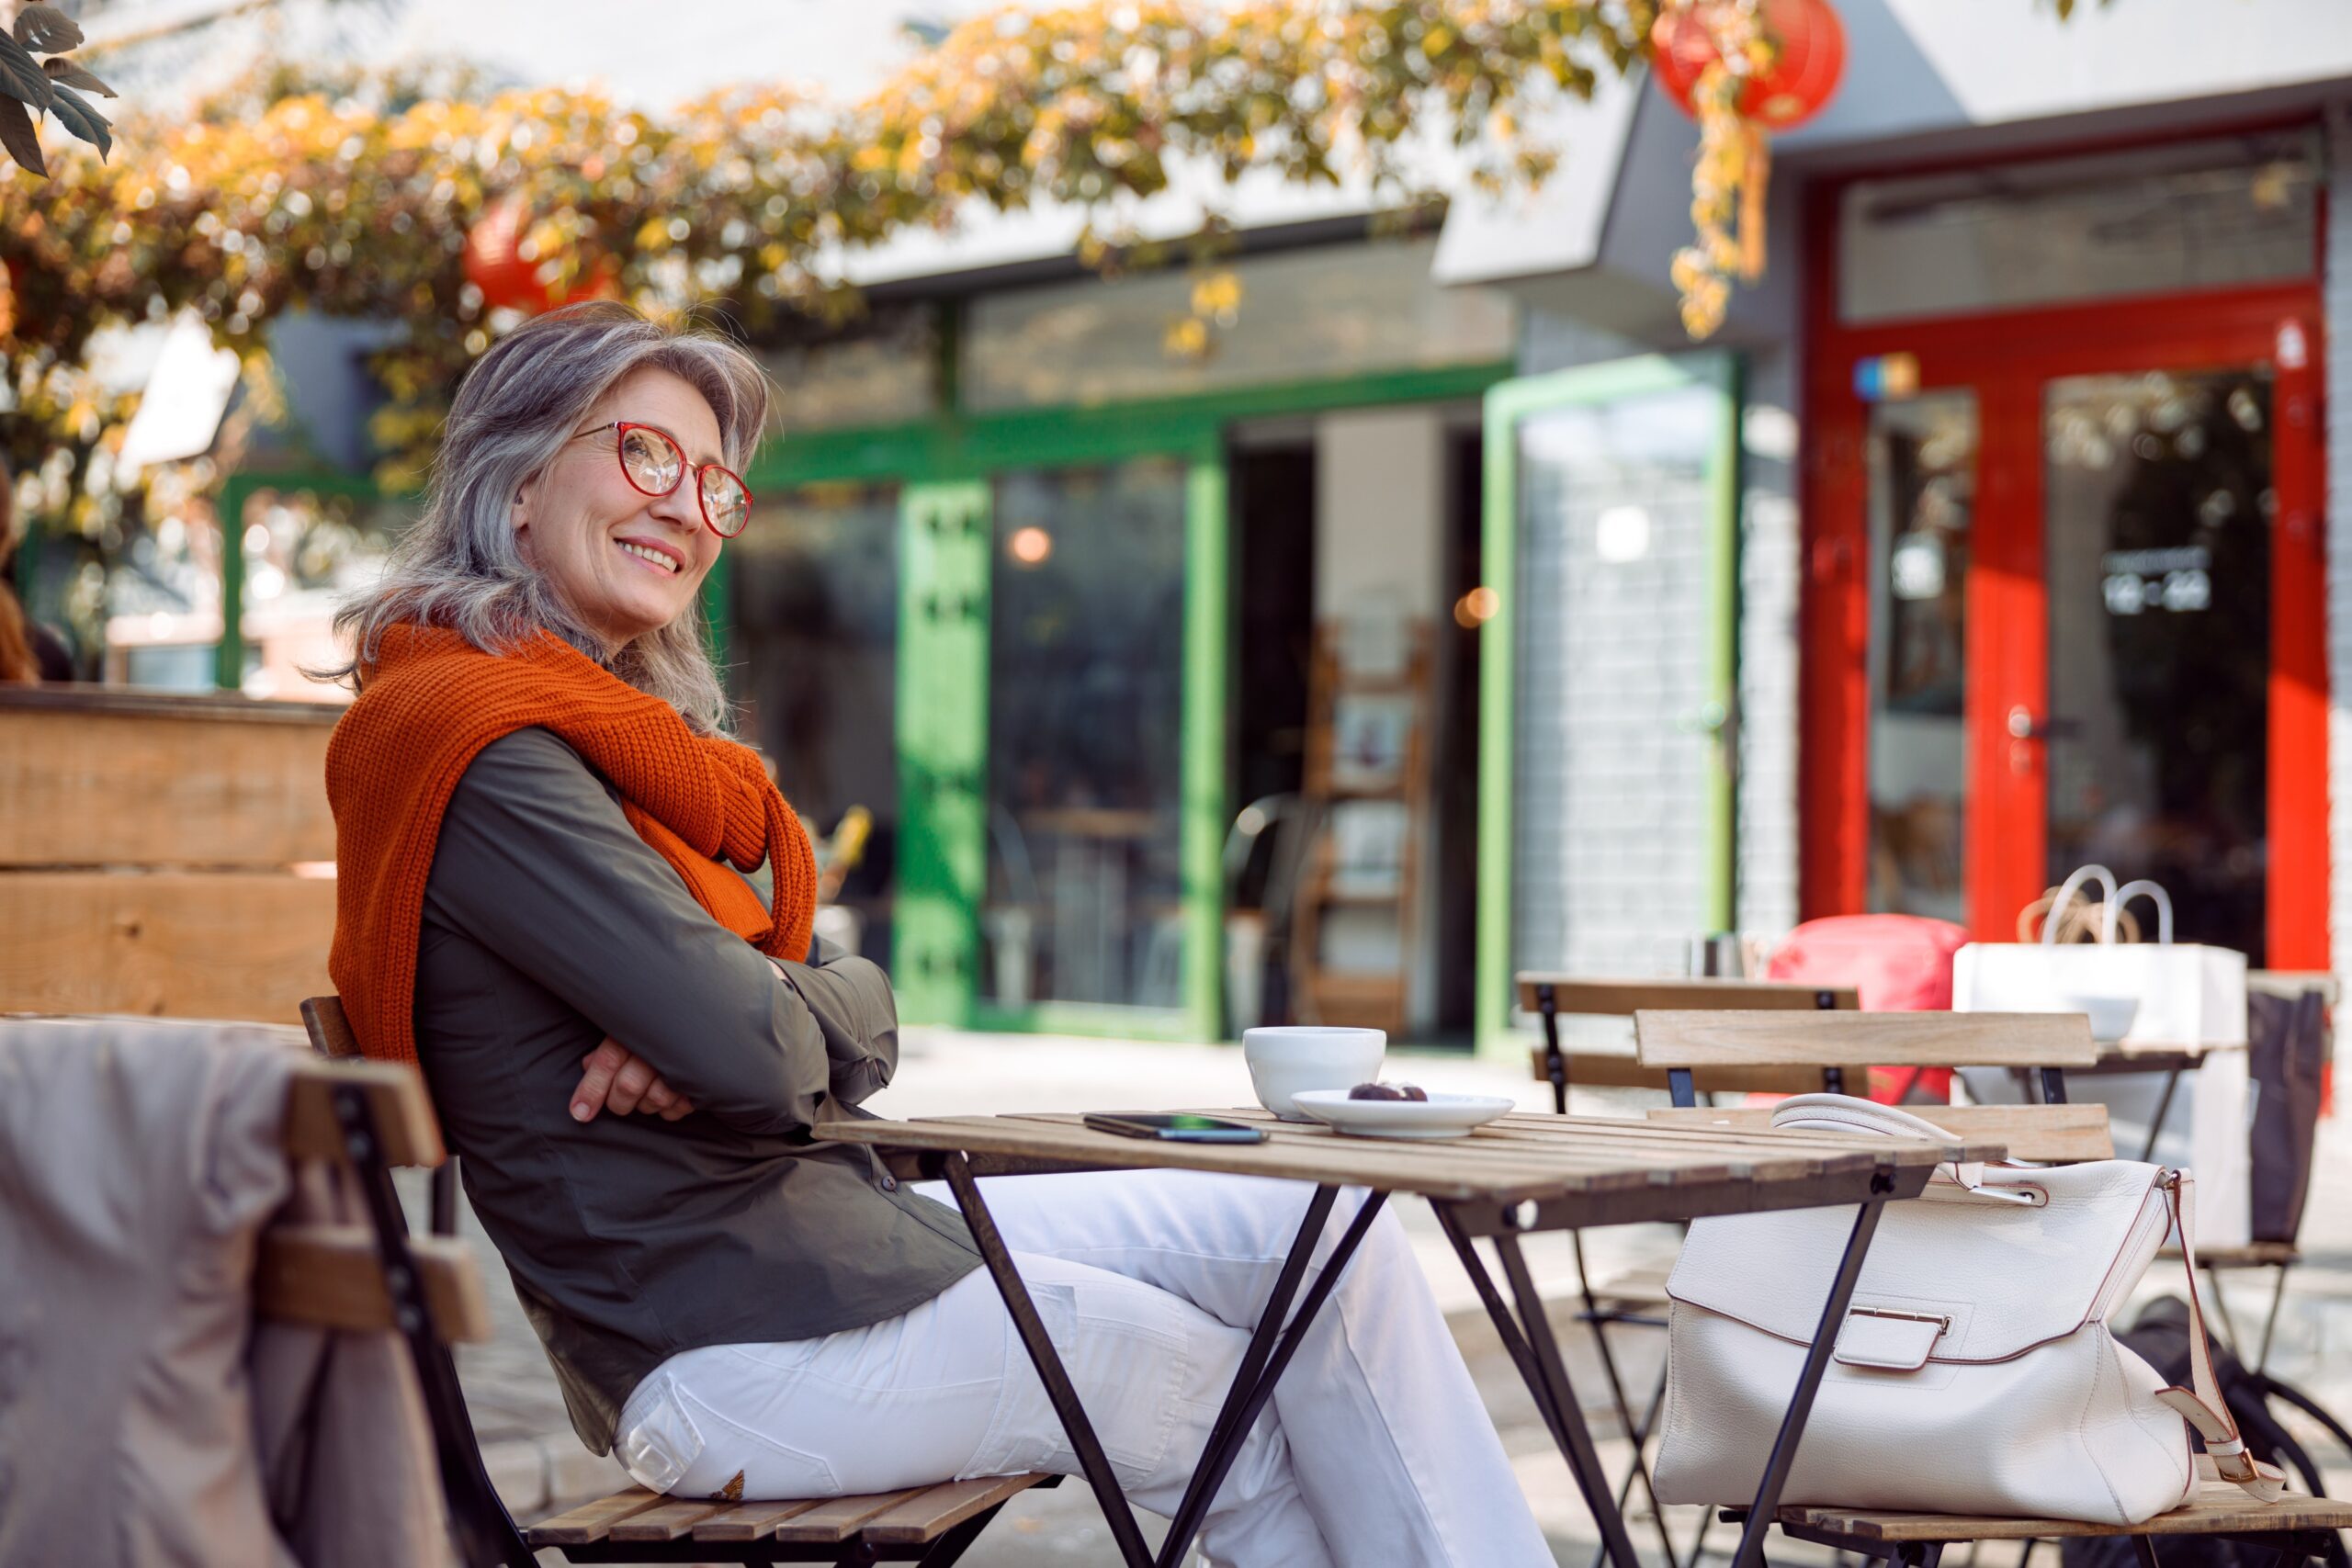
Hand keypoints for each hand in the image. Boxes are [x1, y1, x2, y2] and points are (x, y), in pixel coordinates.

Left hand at [571, 1036, 695, 1122]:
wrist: (702, 1017)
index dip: (591, 1090)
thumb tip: (587, 1065)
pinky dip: (669, 1110)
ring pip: (656, 1099)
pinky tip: (668, 1098)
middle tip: (619, 1102)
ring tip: (646, 1095)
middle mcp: (659, 1044)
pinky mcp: (702, 1078)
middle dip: (619, 1102)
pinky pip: (679, 1106)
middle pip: (629, 1086)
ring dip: (646, 1105)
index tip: (580, 1114)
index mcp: (637, 1028)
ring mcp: (684, 1061)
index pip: (608, 1061)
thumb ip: (608, 1047)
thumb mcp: (629, 1029)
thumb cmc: (660, 1024)